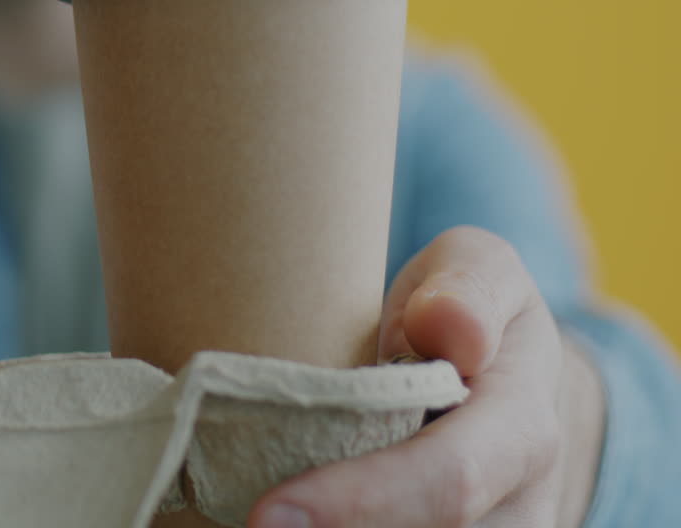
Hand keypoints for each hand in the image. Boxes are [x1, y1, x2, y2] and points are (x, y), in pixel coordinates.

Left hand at [247, 226, 604, 527]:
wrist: (493, 371)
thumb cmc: (466, 311)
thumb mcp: (476, 268)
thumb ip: (467, 285)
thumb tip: (450, 328)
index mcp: (522, 433)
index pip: (448, 481)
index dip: (359, 502)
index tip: (268, 514)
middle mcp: (519, 510)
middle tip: (248, 520)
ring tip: (263, 516)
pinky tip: (287, 519)